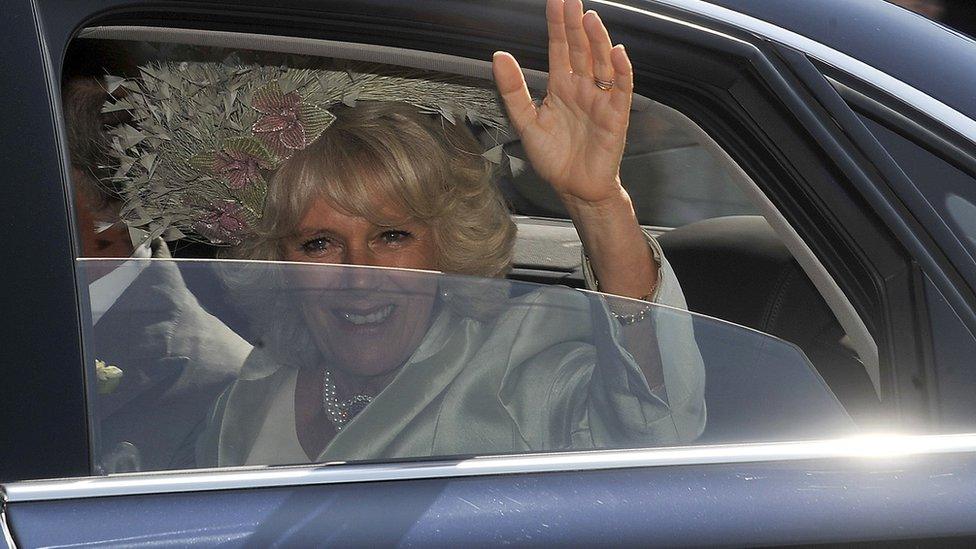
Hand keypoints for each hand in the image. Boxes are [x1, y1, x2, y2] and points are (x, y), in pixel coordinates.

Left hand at [492, 0, 632, 205]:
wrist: (574, 188)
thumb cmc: (553, 157)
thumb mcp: (526, 121)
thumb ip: (513, 90)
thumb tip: (499, 57)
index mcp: (561, 86)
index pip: (559, 49)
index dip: (557, 26)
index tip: (556, 2)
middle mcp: (582, 88)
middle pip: (581, 49)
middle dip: (575, 25)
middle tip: (571, 0)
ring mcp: (601, 99)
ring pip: (602, 63)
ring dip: (597, 41)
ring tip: (589, 19)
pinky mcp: (616, 115)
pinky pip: (621, 88)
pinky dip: (622, 71)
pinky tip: (616, 53)